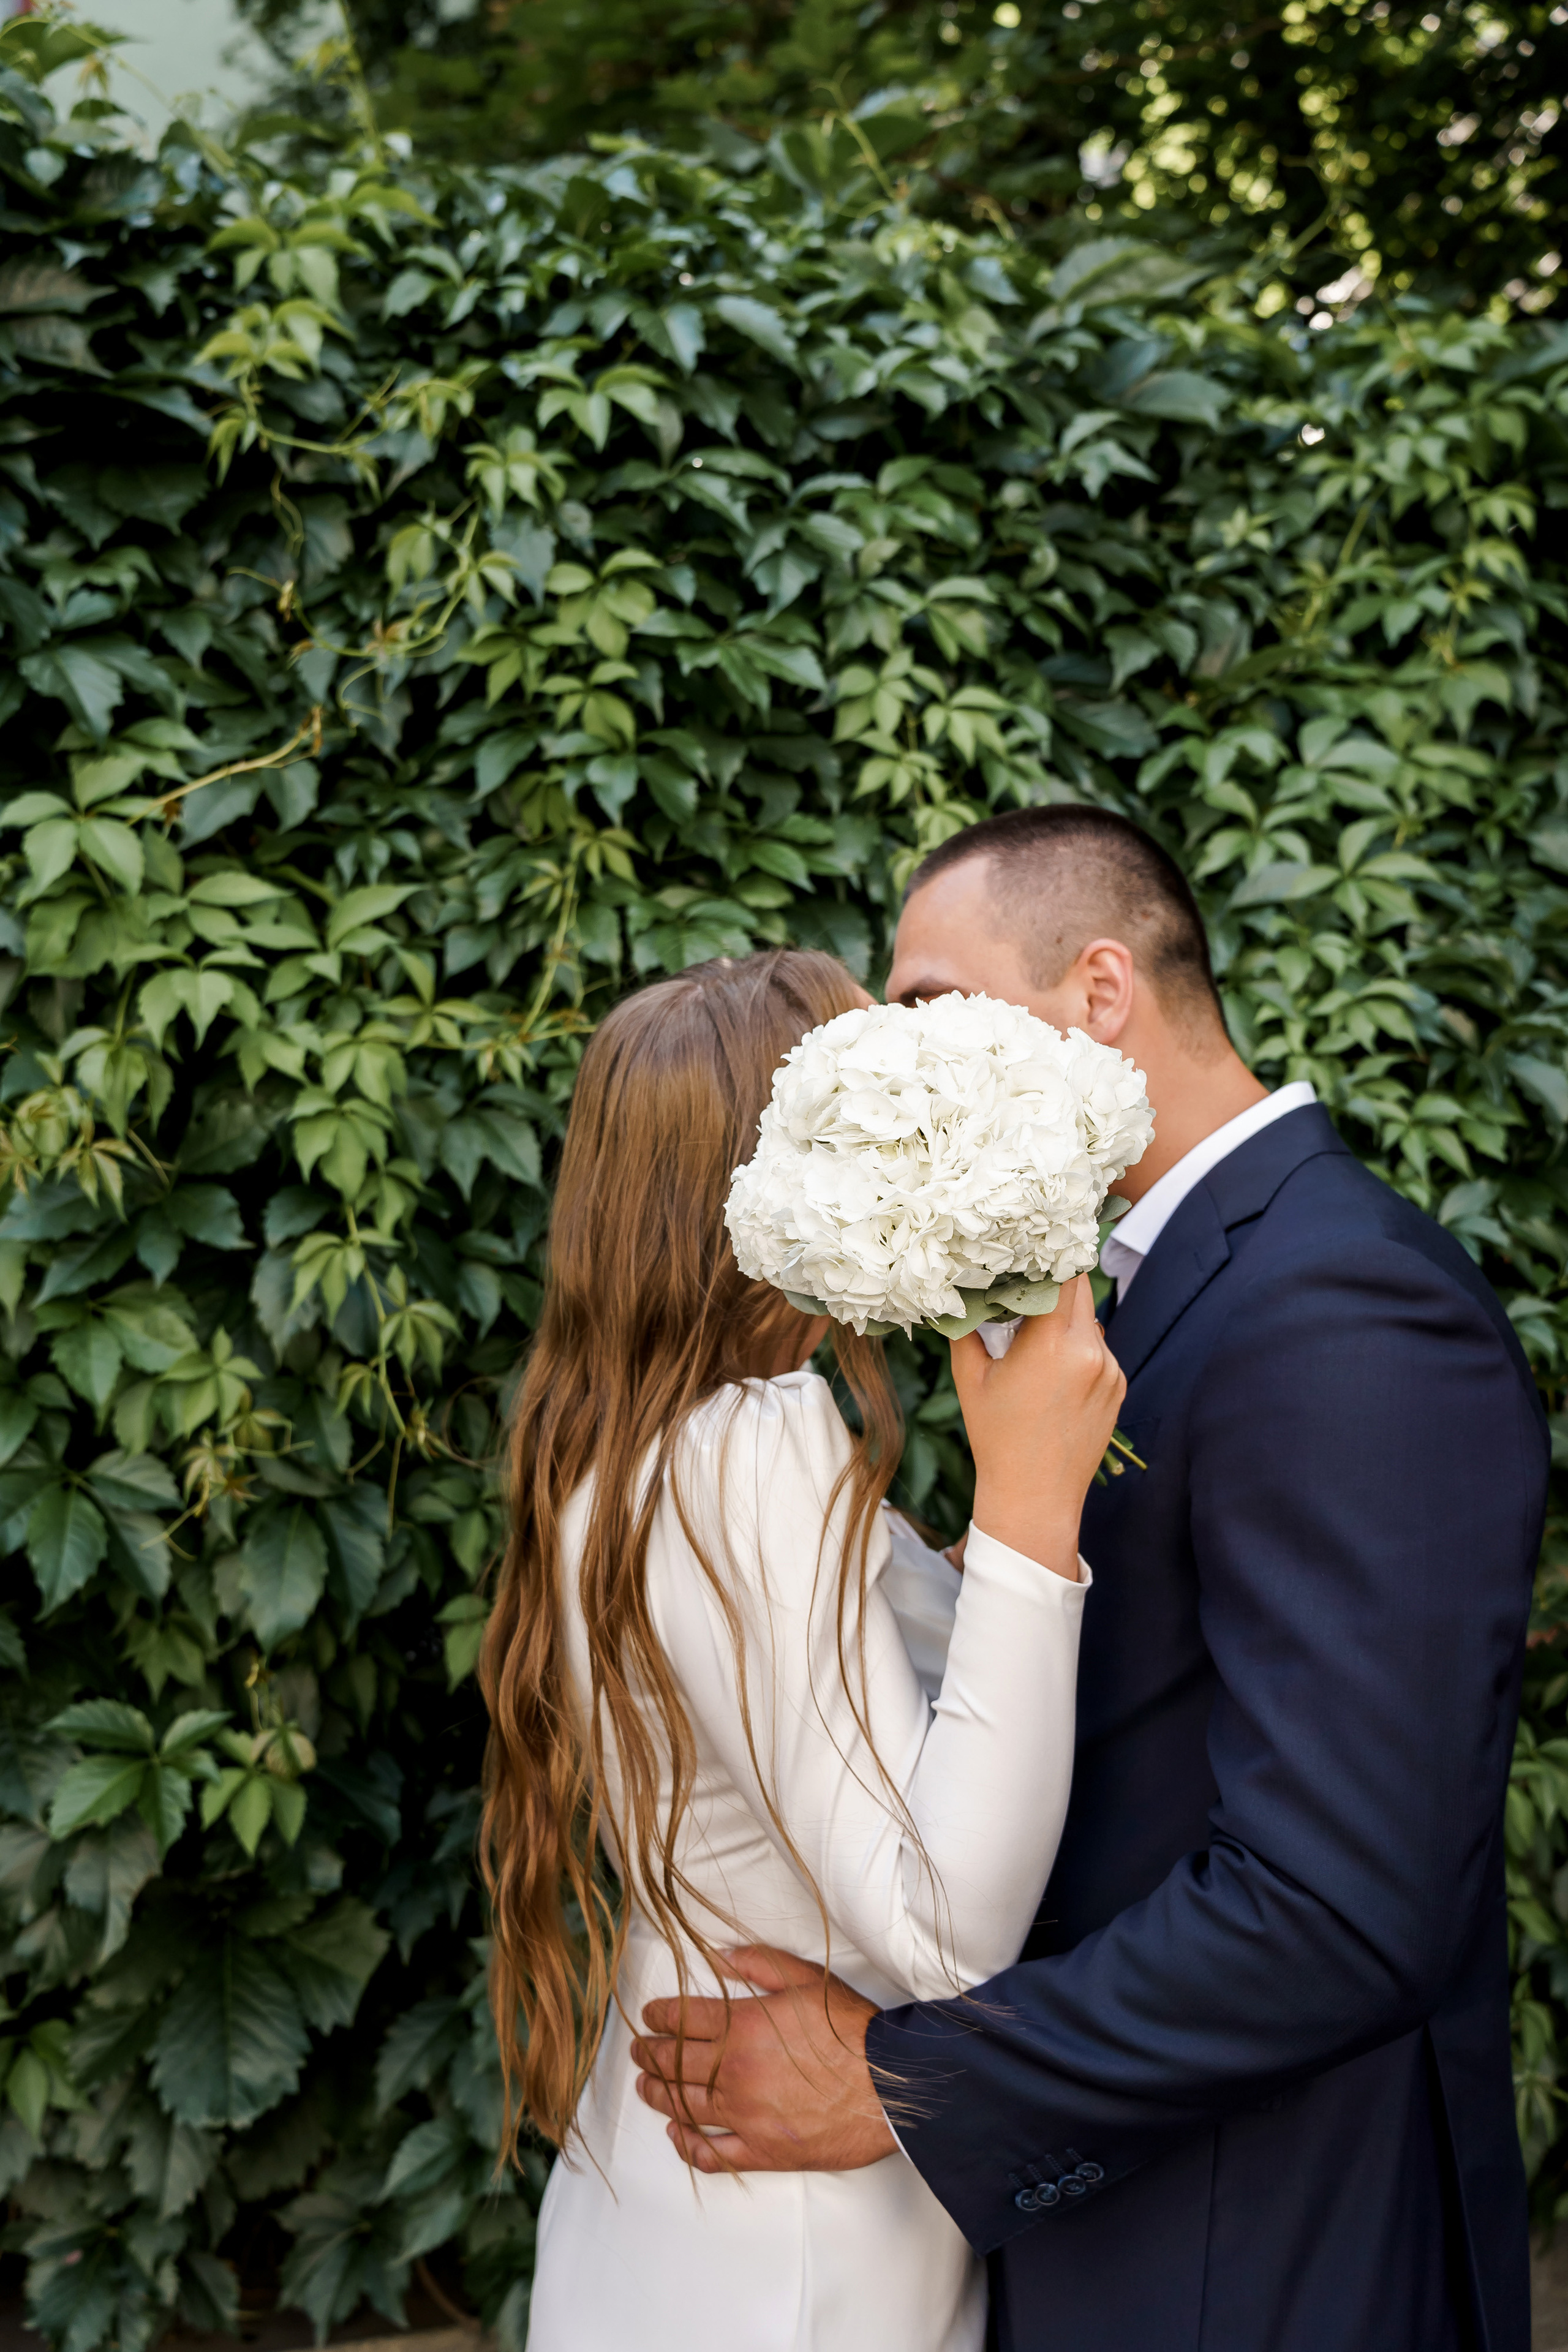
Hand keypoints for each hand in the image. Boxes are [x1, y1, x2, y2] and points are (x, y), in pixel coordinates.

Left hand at [631, 1945, 895, 2173]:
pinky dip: (687, 2146)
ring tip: (645, 2086)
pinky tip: (677, 2133)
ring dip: (658, 2095)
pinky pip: (711, 2154)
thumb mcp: (806, 1979)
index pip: (682, 2020)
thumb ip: (758, 1963)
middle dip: (649, 2054)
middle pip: (674, 2064)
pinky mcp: (763, 2151)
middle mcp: (736, 2073)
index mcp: (743, 2027)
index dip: (659, 2016)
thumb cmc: (852, 2030)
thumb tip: (717, 1957)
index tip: (650, 2015)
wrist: (890, 2086)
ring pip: (684, 2107)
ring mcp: (746, 2117)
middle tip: (639, 2049)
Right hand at [950, 1274, 1124, 1575]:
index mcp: (1052, 1342)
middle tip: (1026, 1281)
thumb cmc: (996, 1438)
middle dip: (1054, 1284)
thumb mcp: (970, 1377)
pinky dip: (1077, 1348)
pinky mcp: (1118, 1387)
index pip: (1063, 1274)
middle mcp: (1090, 1352)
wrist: (1035, 1498)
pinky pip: (1099, 1350)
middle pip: (1080, 1291)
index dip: (1049, 1255)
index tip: (1030, 1247)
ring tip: (1034, 1338)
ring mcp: (1110, 1371)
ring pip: (1089, 1321)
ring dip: (1065, 1319)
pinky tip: (1052, 1373)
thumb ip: (969, 1326)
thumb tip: (965, 1290)